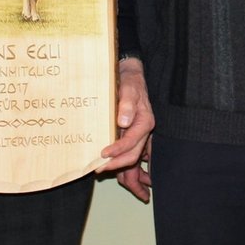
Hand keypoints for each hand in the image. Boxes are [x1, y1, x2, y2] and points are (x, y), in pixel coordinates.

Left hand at [100, 58, 154, 199]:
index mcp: (145, 121)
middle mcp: (142, 131)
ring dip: (117, 166)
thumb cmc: (130, 81)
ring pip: (130, 156)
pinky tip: (103, 161)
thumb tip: (123, 121)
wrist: (129, 75)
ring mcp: (135, 133)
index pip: (132, 142)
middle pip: (133, 155)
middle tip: (99, 168)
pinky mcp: (128, 133)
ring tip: (100, 169)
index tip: (103, 154)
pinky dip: (116, 158)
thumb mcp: (129, 88)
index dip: (118, 150)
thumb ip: (127, 103)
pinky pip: (124, 150)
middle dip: (117, 164)